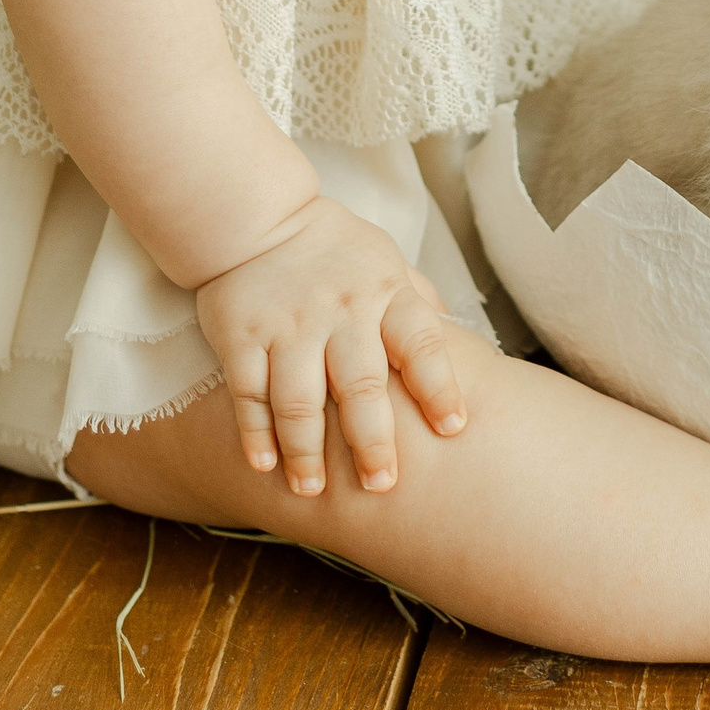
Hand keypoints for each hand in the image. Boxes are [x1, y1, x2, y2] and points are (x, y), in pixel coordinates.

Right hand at [195, 195, 466, 494]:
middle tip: (381, 485)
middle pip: (359, 384)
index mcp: (384, 294)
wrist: (257, 218)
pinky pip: (248, 392)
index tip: (453, 429)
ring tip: (313, 490)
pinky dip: (255, 433)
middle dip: (371, 440)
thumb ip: (418, 304)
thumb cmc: (335, 250)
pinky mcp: (242, 335)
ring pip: (298, 399)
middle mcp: (340, 312)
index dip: (438, 386)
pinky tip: (264, 466)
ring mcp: (289, 325)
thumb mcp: (387, 262)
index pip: (419, 342)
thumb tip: (467, 346)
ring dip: (306, 451)